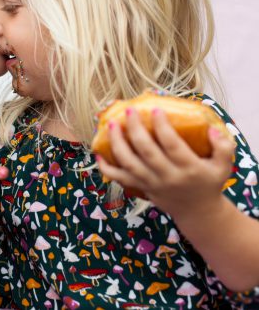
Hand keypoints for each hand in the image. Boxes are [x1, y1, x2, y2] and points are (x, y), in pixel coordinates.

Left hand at [96, 107, 235, 217]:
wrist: (198, 212)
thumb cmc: (209, 183)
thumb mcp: (224, 166)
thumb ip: (223, 147)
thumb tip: (211, 128)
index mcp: (188, 168)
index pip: (172, 145)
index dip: (162, 127)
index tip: (155, 109)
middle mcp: (167, 176)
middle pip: (146, 152)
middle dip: (135, 130)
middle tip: (129, 111)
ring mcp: (151, 183)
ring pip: (128, 164)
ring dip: (117, 144)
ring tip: (111, 125)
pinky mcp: (140, 188)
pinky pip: (119, 178)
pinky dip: (106, 168)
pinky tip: (98, 153)